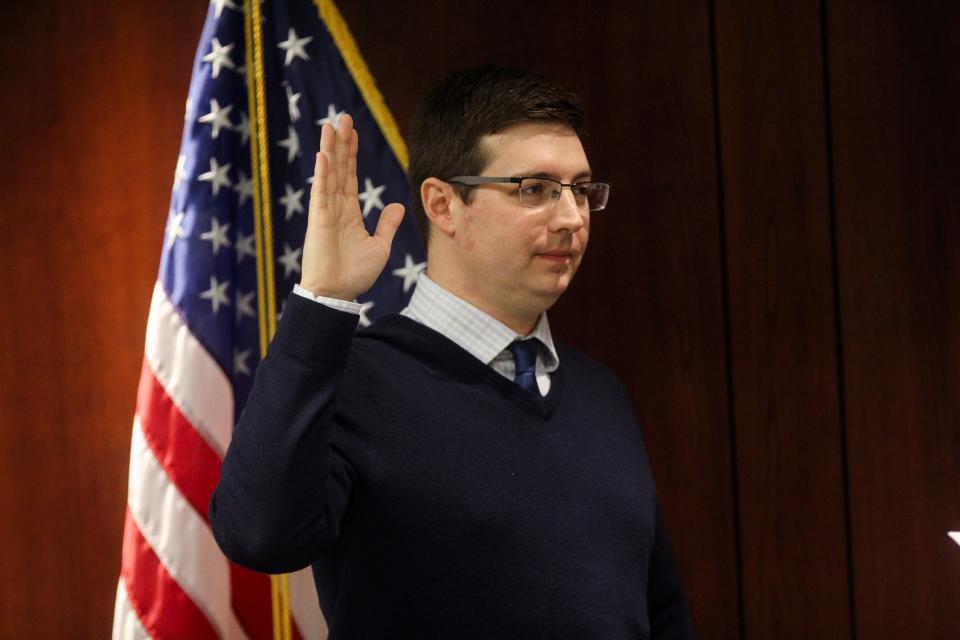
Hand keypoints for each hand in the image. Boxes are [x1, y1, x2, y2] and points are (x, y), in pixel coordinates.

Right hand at [299, 114, 404, 300]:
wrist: (338, 294)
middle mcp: (336, 208)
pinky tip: (323, 155)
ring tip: (330, 126)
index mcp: (349, 213)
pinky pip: (321, 193)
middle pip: (339, 168)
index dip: (352, 153)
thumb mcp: (380, 247)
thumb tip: (398, 204)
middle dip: (341, 143)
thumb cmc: (355, 275)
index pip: (350, 176)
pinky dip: (322, 174)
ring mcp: (325, 213)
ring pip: (329, 175)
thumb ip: (387, 225)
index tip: (353, 131)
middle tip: (342, 117)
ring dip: (330, 150)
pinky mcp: (319, 221)